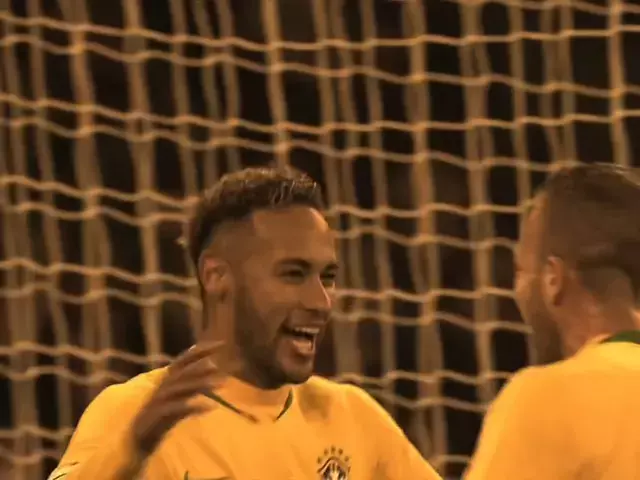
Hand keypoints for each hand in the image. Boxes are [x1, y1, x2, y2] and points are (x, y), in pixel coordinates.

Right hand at [130, 342, 224, 457]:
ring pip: (179, 388)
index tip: (221, 344)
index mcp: (167, 380)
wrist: (136, 441)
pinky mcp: (156, 417)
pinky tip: (210, 407)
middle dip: (200, 368)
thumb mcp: (179, 398)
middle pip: (182, 373)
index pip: (184, 360)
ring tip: (220, 384)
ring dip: (200, 384)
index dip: (201, 350)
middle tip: (218, 367)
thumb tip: (212, 364)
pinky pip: (176, 410)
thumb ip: (193, 382)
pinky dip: (193, 407)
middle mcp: (162, 387)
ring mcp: (158, 401)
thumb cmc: (159, 418)